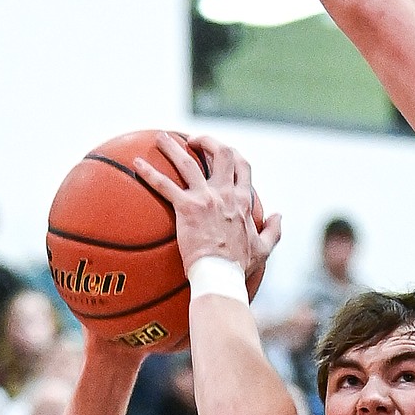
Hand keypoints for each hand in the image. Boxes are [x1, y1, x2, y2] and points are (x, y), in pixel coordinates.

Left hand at [134, 136, 281, 291]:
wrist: (221, 277)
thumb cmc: (240, 267)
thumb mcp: (264, 249)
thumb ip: (273, 230)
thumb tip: (278, 215)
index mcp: (243, 201)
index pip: (242, 166)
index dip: (232, 153)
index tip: (220, 151)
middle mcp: (226, 194)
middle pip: (220, 154)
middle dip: (206, 141)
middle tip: (192, 141)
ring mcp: (206, 199)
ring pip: (189, 163)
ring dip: (174, 147)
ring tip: (162, 138)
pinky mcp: (186, 209)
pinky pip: (164, 185)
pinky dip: (149, 173)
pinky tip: (136, 163)